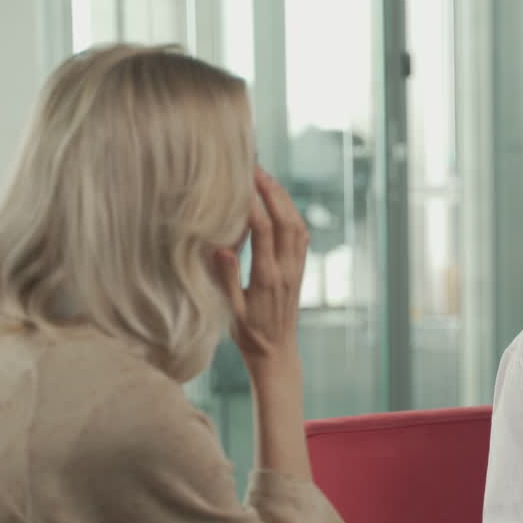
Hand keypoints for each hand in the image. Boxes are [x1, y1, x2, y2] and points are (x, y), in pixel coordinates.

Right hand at [214, 167, 309, 361]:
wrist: (276, 353)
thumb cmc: (248, 335)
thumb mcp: (231, 310)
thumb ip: (226, 278)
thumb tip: (220, 247)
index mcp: (267, 278)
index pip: (264, 232)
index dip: (254, 204)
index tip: (240, 182)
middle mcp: (286, 270)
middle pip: (286, 221)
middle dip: (272, 192)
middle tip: (256, 169)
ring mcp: (296, 270)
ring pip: (297, 226)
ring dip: (284, 200)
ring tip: (268, 178)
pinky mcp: (299, 271)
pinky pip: (301, 237)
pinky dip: (293, 214)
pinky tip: (282, 203)